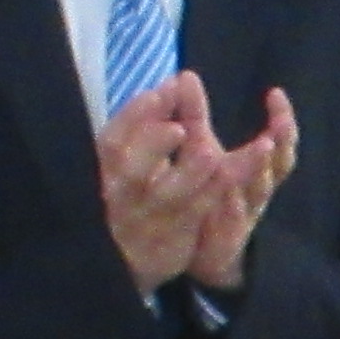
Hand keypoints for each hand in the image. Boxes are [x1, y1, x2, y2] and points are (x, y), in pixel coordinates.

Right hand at [95, 73, 219, 291]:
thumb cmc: (132, 191)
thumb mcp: (131, 157)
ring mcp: (147, 215)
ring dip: (191, 172)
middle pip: (130, 169)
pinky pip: (196, 210)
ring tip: (209, 151)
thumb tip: (177, 82)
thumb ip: (151, 123)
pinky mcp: (174, 233)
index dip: (134, 116)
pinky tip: (233, 172)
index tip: (158, 93)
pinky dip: (213, 191)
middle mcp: (121, 190)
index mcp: (106, 166)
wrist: (125, 256)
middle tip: (177, 128)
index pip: (112, 139)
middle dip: (153, 146)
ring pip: (168, 194)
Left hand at [185, 86, 297, 293]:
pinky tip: (228, 192)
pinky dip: (233, 205)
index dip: (282, 119)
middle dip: (282, 141)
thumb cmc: (206, 194)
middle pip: (280, 163)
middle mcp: (257, 188)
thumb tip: (186, 75)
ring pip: (260, 189)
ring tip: (263, 147)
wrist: (204, 252)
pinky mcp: (229, 235)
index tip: (276, 94)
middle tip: (279, 123)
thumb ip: (194, 116)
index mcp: (254, 167)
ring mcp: (245, 213)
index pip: (277, 140)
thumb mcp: (200, 149)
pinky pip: (233, 218)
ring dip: (261, 168)